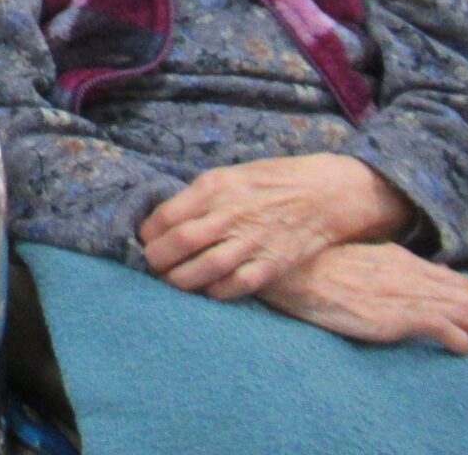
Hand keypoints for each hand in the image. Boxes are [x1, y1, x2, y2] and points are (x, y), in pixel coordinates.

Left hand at [140, 153, 411, 299]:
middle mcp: (229, 214)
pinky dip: (214, 292)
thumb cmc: (270, 182)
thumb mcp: (229, 175)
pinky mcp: (272, 265)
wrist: (324, 194)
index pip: (167, 216)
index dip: (149, 233)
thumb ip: (200, 197)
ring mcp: (251, 241)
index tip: (144, 241)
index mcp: (214, 187)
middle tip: (151, 265)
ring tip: (170, 282)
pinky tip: (206, 290)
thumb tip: (166, 220)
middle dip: (157, 259)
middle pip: (180, 243)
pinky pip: (235, 286)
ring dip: (180, 280)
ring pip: (203, 269)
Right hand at [261, 243, 467, 361]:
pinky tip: (466, 348)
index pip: (466, 286)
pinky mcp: (385, 311)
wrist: (291, 267)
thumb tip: (425, 287)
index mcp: (409, 264)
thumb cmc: (323, 268)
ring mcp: (402, 292)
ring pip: (466, 311)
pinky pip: (427, 321)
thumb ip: (400, 275)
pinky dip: (452, 332)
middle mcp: (414, 275)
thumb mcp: (369, 266)